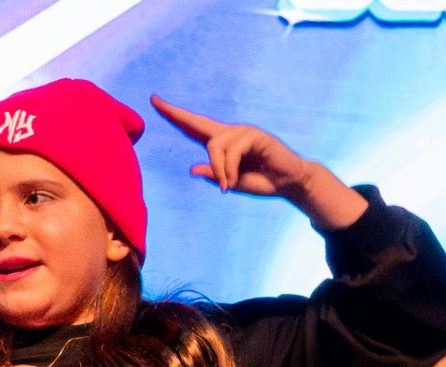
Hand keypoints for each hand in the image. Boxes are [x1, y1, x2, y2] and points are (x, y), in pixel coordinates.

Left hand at [150, 96, 368, 227]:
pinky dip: (229, 168)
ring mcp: (242, 132)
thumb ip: (216, 176)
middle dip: (174, 113)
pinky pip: (231, 150)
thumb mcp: (234, 184)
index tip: (155, 102)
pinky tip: (232, 181)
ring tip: (228, 186)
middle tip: (154, 101)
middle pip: (197, 124)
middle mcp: (230, 133)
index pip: (194, 128)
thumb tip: (193, 167)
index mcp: (224, 144)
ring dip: (219, 169)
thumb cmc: (265, 183)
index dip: (175, 116)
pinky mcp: (254, 134)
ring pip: (215, 146)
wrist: (292, 184)